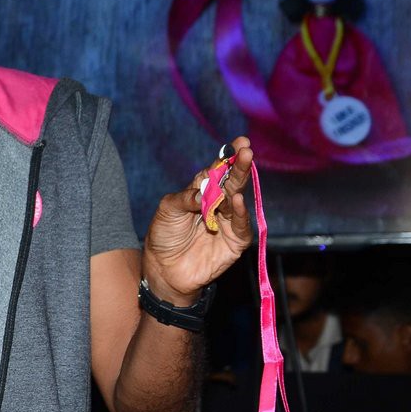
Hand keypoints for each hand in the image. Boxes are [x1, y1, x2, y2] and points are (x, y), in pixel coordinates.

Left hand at [142, 137, 253, 303]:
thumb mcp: (167, 210)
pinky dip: (240, 213)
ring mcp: (228, 222)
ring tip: (243, 164)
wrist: (164, 269)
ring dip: (240, 182)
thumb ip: (184, 198)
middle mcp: (218, 204)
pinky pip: (241, 225)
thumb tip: (202, 192)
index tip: (239, 142)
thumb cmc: (164, 235)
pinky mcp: (234, 242)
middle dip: (240, 164)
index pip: (218, 170)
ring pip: (238, 199)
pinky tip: (235, 199)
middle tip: (246, 149)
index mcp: (202, 192)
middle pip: (232, 181)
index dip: (227, 157)